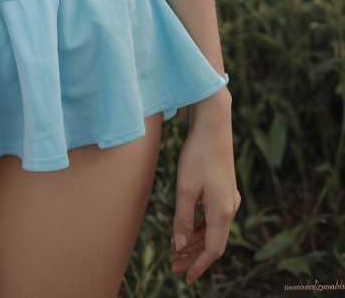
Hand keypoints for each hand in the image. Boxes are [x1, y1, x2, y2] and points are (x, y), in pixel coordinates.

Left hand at [169, 92, 240, 284]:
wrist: (213, 125)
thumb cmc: (197, 155)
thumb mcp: (185, 189)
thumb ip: (182, 219)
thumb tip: (179, 246)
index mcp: (222, 212)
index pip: (212, 250)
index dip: (198, 266)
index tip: (185, 278)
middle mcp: (230, 208)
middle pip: (212, 242)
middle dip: (193, 256)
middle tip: (172, 266)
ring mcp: (229, 199)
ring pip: (212, 230)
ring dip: (194, 242)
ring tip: (175, 252)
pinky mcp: (224, 189)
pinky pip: (213, 217)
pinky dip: (199, 227)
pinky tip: (186, 230)